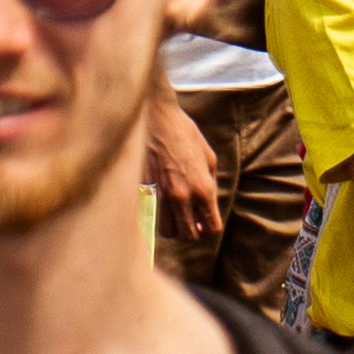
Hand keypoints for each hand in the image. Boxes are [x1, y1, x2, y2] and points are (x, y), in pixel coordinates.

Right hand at [146, 89, 221, 243]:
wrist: (156, 116)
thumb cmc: (184, 132)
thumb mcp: (208, 155)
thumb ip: (210, 181)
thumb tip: (208, 201)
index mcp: (203, 188)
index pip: (211, 228)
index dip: (210, 229)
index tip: (205, 223)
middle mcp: (182, 197)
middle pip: (188, 236)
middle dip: (191, 232)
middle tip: (190, 221)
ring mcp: (160, 195)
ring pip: (166, 231)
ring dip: (172, 227)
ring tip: (174, 214)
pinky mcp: (142, 190)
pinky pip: (149, 213)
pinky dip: (155, 213)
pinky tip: (158, 201)